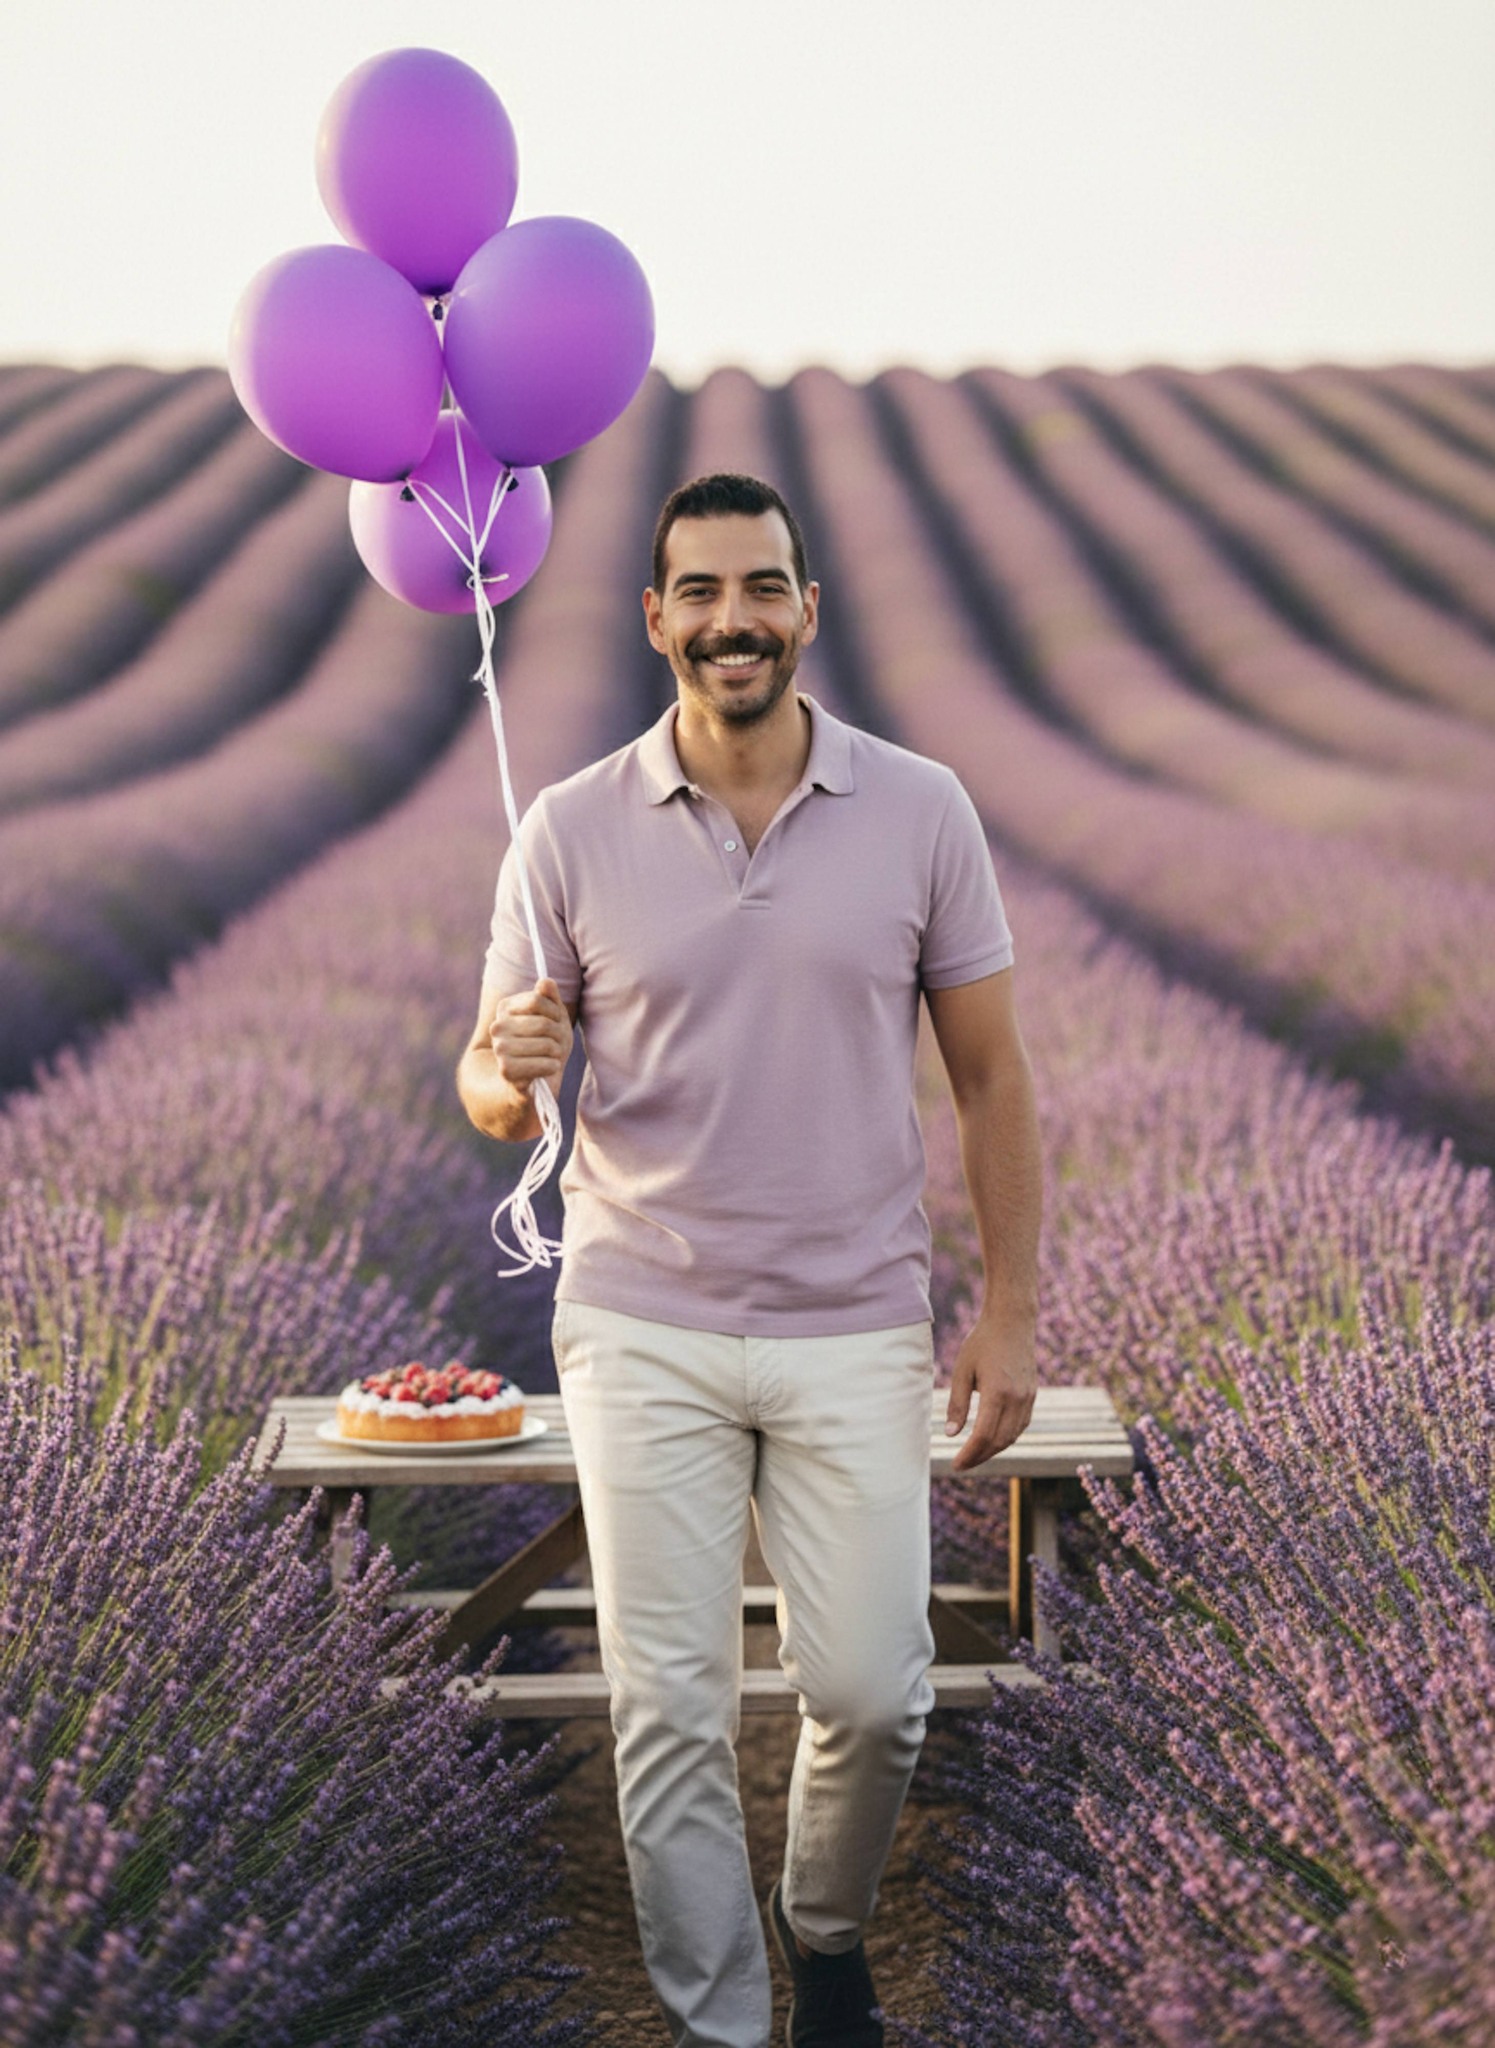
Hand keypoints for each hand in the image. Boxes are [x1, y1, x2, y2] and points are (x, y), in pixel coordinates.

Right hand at [489, 977, 572, 1096]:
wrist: (536, 1079)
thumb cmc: (546, 1044)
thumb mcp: (553, 1016)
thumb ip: (549, 997)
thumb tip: (545, 981)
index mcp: (505, 1008)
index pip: (537, 999)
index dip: (555, 1012)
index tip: (555, 1022)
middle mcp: (497, 1027)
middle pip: (544, 1023)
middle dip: (559, 1035)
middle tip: (557, 1044)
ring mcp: (500, 1049)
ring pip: (546, 1044)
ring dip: (557, 1053)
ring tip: (552, 1057)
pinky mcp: (506, 1070)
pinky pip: (542, 1064)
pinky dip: (552, 1067)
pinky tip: (548, 1068)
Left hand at [945, 1312, 1036, 1471]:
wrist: (1012, 1321)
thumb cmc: (982, 1342)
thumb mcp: (962, 1370)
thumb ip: (957, 1403)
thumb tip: (952, 1434)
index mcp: (998, 1393)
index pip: (983, 1436)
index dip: (969, 1454)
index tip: (956, 1464)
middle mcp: (1017, 1399)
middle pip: (999, 1441)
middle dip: (979, 1457)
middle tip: (962, 1464)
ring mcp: (1028, 1398)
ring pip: (1012, 1436)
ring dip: (993, 1450)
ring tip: (974, 1454)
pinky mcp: (1032, 1395)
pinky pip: (1021, 1425)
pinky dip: (1006, 1437)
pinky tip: (992, 1439)